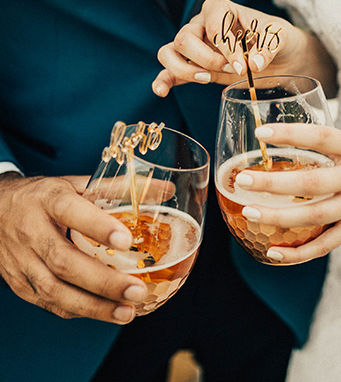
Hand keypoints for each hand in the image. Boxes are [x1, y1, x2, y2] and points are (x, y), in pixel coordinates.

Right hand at [0, 173, 147, 322]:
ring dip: (93, 305)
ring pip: (55, 290)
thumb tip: (165, 191)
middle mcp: (33, 231)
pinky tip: (104, 312)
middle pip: (64, 261)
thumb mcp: (75, 184)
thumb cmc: (43, 196)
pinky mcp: (20, 284)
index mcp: (48, 200)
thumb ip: (118, 188)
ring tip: (127, 311)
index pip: (71, 211)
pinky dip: (78, 311)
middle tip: (136, 290)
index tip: (126, 240)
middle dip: (102, 281)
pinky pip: (50, 303)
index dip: (97, 226)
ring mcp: (23, 261)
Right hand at [152, 0, 303, 96]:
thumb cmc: (277, 38)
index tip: (243, 64)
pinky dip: (164, 81)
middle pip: (184, 38)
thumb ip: (267, 48)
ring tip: (206, 78)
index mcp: (222, 9)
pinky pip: (170, 71)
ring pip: (169, 52)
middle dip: (206, 59)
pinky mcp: (194, 66)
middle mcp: (202, 24)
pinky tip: (161, 91)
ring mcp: (195, 45)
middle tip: (230, 69)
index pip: (213, 25)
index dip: (225, 47)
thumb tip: (253, 63)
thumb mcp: (279, 37)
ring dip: (184, 69)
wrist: (281, 56)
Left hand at [235, 124, 340, 263]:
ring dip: (279, 218)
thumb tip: (274, 137)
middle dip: (274, 184)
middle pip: (313, 184)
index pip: (322, 138)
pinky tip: (273, 251)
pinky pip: (325, 244)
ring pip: (315, 217)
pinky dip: (299, 252)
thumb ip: (322, 143)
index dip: (292, 134)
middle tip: (242, 180)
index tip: (262, 133)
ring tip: (249, 212)